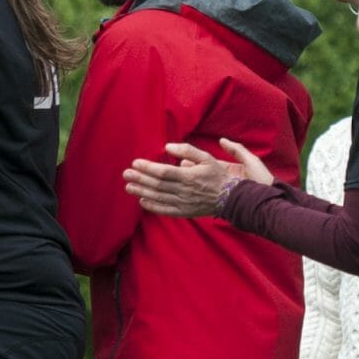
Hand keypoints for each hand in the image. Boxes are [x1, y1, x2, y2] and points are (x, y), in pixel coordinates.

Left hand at [126, 140, 264, 217]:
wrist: (232, 198)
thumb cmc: (218, 175)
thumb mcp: (207, 158)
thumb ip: (187, 150)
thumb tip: (168, 146)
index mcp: (189, 176)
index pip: (163, 172)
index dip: (147, 167)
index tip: (135, 162)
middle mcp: (184, 191)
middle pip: (157, 185)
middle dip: (140, 178)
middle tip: (126, 173)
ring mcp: (183, 203)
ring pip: (158, 197)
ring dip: (141, 192)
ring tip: (128, 186)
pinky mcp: (184, 212)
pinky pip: (165, 210)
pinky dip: (152, 206)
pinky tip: (142, 201)